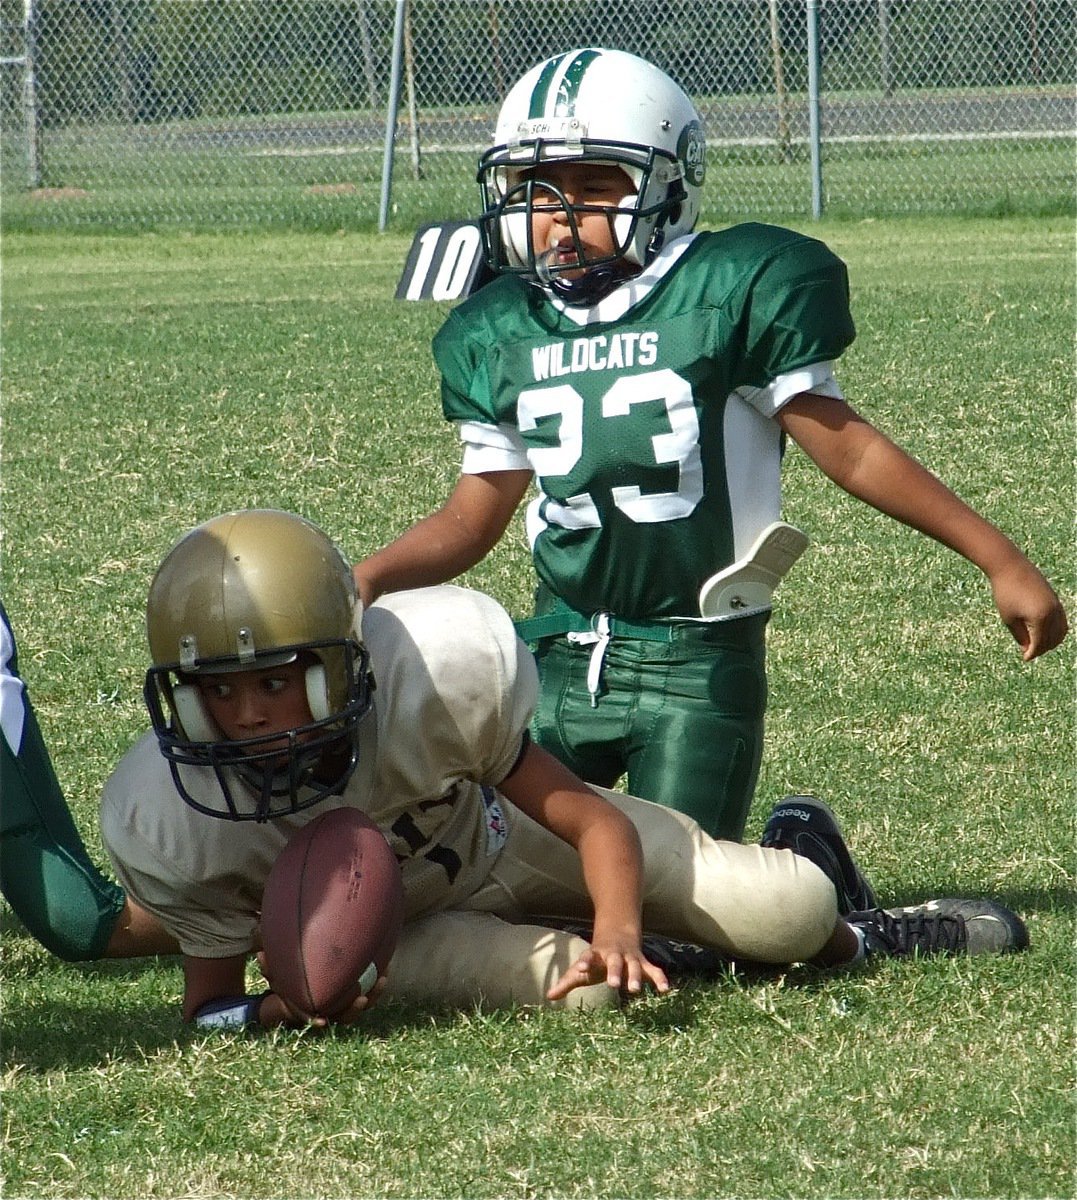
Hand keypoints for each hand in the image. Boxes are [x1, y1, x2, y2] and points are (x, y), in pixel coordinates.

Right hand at [256, 951, 386, 1027]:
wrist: (305, 990)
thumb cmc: (290, 983)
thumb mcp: (279, 976)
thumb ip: (271, 967)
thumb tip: (260, 953)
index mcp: (311, 1011)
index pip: (313, 1019)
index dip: (315, 1020)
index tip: (321, 1021)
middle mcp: (330, 1012)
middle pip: (345, 1016)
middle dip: (354, 1010)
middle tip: (362, 999)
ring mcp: (345, 1005)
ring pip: (362, 1005)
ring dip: (374, 994)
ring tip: (383, 978)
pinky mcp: (357, 994)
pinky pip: (370, 990)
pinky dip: (377, 981)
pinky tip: (386, 965)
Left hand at [546, 934, 670, 1001]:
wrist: (617, 933)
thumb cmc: (596, 958)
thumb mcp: (581, 968)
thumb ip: (567, 982)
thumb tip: (549, 997)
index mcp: (596, 954)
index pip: (589, 957)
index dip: (584, 962)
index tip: (580, 968)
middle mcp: (614, 954)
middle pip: (614, 961)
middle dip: (614, 972)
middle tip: (613, 985)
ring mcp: (629, 957)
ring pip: (634, 965)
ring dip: (634, 977)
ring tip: (634, 991)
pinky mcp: (643, 963)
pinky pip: (653, 970)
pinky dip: (659, 978)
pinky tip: (666, 990)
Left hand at [990, 556, 1067, 659]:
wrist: (1011, 567)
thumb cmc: (1005, 593)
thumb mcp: (1009, 618)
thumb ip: (1020, 636)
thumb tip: (1028, 650)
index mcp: (1040, 618)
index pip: (1039, 644)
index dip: (1031, 653)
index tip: (1024, 659)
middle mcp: (1053, 613)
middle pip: (1052, 640)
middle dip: (1041, 649)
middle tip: (1029, 653)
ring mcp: (1057, 606)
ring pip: (1061, 632)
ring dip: (1051, 641)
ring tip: (1036, 645)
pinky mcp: (1056, 600)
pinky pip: (1062, 621)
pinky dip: (1056, 631)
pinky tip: (1044, 633)